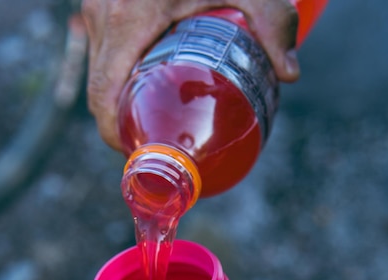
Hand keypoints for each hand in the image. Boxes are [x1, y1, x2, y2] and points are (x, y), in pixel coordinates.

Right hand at [81, 0, 299, 148]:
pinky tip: (145, 87)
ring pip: (99, 74)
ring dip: (122, 103)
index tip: (140, 156)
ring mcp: (97, 7)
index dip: (116, 136)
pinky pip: (101, 53)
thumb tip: (290, 75)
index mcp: (129, 17)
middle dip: (124, 126)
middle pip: (99, 93)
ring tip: (156, 121)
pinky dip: (118, 77)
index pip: (103, 96)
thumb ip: (272, 23)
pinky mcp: (101, 3)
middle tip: (158, 146)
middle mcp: (103, 15)